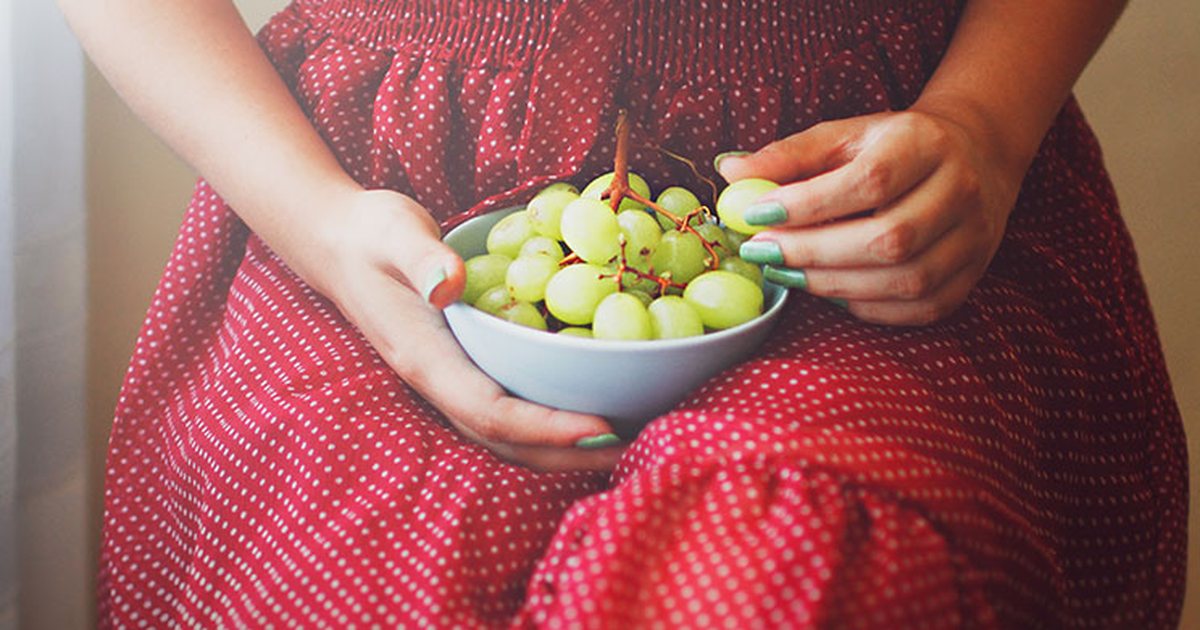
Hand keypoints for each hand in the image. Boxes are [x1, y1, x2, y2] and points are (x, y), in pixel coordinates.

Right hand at [308, 189, 624, 470]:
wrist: (338, 243)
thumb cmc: (369, 233)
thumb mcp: (393, 231)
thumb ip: (421, 258)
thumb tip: (450, 285)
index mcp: (425, 358)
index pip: (489, 410)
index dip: (546, 426)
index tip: (600, 425)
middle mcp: (439, 382)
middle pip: (506, 440)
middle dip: (567, 453)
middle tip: (632, 448)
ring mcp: (448, 382)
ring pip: (508, 434)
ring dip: (563, 448)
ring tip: (622, 443)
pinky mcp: (461, 370)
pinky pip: (508, 411)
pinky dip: (549, 423)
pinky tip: (588, 412)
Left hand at [717, 108, 1026, 325]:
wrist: (972, 156)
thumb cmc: (892, 148)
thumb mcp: (844, 136)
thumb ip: (789, 155)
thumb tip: (729, 171)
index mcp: (926, 144)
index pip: (869, 181)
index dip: (808, 205)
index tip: (755, 216)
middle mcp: (959, 191)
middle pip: (888, 238)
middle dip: (814, 252)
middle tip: (762, 254)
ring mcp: (973, 239)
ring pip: (904, 280)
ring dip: (833, 284)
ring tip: (787, 274)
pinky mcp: (971, 276)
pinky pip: (917, 308)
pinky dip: (866, 305)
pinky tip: (830, 289)